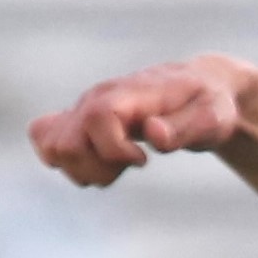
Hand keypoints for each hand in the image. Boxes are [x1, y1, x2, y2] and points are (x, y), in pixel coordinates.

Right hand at [29, 59, 243, 186]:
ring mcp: (82, 109)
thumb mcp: (212, 117)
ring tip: (117, 166)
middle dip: (98, 168)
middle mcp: (96, 98)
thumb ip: (185, 127)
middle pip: (66, 143)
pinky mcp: (78, 120)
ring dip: (84, 170)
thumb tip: (154, 135)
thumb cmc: (207, 103)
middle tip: (131, 164)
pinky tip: (101, 163)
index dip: (114, 149)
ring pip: (52, 148)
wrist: (197, 86)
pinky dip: (70, 163)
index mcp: (128, 94)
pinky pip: (46, 141)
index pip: (96, 117)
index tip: (144, 160)